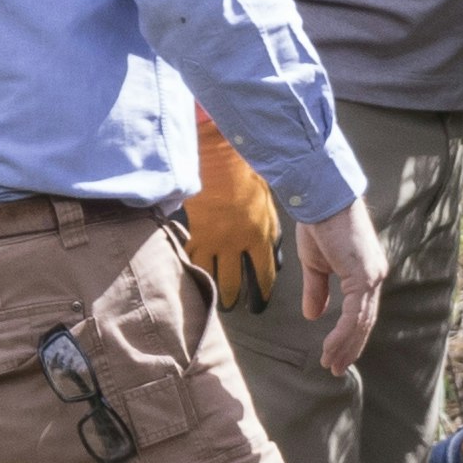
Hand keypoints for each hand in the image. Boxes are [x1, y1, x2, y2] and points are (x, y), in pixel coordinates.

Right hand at [183, 122, 289, 309]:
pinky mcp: (192, 233)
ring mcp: (211, 240)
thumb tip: (271, 256)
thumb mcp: (267, 206)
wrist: (217, 157)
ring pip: (210, 276)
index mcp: (259, 236)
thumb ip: (269, 233)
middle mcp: (235, 244)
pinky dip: (193, 270)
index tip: (260, 303)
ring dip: (212, 290)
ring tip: (213, 298)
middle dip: (234, 299)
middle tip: (233, 305)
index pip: (263, 276)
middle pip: (233, 283)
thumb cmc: (247, 176)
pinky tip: (193, 277)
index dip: (262, 294)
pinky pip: (192, 260)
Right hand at [297, 200, 388, 375]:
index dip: (350, 335)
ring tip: (331, 364)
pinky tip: (330, 348)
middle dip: (351, 347)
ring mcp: (372, 276)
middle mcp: (375, 276)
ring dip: (345, 346)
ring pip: (362, 322)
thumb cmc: (319, 223)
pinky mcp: (363, 275)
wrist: (320, 197)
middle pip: (366, 321)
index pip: (362, 311)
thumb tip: (313, 316)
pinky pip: (354, 314)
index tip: (336, 353)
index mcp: (366, 272)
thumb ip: (317, 290)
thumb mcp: (316, 263)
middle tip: (336, 367)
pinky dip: (342, 334)